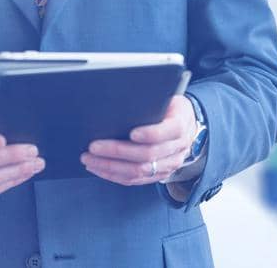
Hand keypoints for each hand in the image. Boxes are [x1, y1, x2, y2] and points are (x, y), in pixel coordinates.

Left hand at [81, 94, 196, 185]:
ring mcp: (169, 165)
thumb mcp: (166, 97)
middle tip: (93, 147)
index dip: (150, 134)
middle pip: (146, 155)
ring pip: (138, 171)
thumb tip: (118, 99)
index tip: (131, 132)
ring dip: (110, 167)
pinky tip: (98, 168)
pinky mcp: (159, 175)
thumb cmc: (169, 106)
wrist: (187, 124)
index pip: (166, 132)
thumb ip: (150, 100)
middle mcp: (177, 149)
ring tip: (89, 159)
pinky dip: (114, 175)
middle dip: (117, 151)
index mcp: (180, 125)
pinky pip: (135, 180)